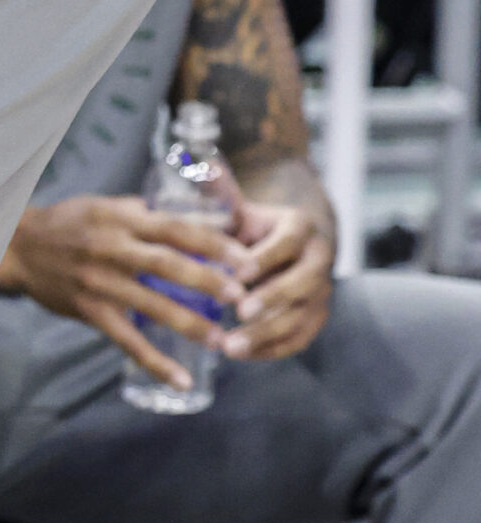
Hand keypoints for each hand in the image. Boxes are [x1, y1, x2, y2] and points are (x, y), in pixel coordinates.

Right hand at [0, 194, 255, 388]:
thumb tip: (193, 219)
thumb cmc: (66, 223)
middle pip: (168, 266)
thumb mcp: (103, 206)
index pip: (175, 229)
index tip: (246, 259)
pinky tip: (182, 379)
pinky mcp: (88, 310)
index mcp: (121, 220)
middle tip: (244, 297)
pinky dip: (155, 362)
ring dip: (191, 325)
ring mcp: (99, 282)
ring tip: (224, 339)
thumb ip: (145, 214)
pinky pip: (127, 340)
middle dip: (209, 282)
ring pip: (152, 306)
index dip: (214, 244)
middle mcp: (111, 250)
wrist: (16, 248)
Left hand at [225, 198, 333, 360]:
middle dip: (271, 299)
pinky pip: (300, 338)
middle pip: (302, 282)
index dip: (264, 259)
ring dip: (267, 333)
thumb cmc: (250, 225)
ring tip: (230, 347)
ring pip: (301, 316)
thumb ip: (221, 193)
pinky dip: (273, 349)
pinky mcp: (315, 316)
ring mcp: (321, 291)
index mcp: (300, 228)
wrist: (285, 242)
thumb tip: (201, 166)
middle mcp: (319, 259)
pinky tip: (243, 356)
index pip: (287, 244)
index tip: (237, 274)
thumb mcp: (239, 207)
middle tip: (239, 313)